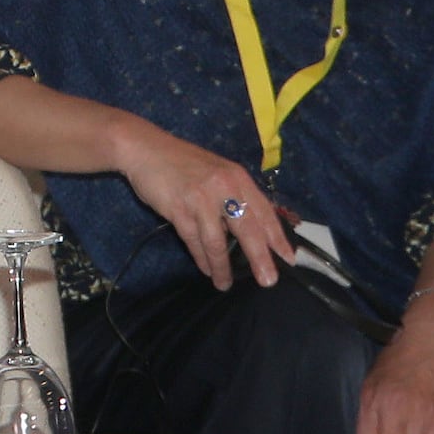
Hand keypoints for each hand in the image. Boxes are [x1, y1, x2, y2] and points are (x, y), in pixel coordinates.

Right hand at [113, 120, 286, 290]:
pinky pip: (194, 240)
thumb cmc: (182, 162)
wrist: (145, 149)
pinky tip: (207, 269)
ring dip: (222, 266)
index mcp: (237, 177)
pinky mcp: (178, 209)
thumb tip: (250, 229)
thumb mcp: (216, 172)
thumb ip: (233, 195)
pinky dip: (201, 258)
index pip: (264, 211)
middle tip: (268, 281)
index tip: (288, 258)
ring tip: (225, 284)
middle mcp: (223, 187)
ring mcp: (200, 199)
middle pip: (247, 229)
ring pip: (217, 242)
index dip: (277, 237)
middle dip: (259, 258)